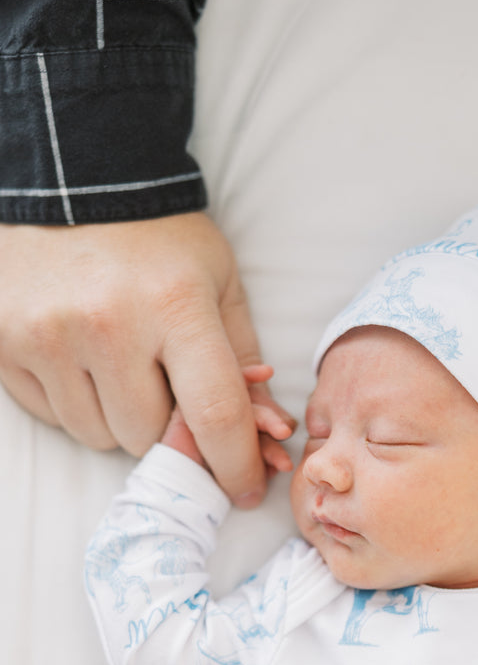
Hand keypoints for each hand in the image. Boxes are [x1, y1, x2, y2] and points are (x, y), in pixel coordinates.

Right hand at [0, 213, 272, 506]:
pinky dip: (76, 404)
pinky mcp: (3, 342)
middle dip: (169, 429)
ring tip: (122, 364)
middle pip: (151, 436)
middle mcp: (108, 325)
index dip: (235, 465)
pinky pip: (54, 416)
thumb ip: (241, 359)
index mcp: (175, 305)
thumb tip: (265, 433)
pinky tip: (82, 358)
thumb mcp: (218, 281)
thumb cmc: (157, 236)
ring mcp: (48, 336)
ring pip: (101, 435)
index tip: (244, 489)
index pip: (215, 415)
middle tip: (168, 388)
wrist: (69, 175)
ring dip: (120, 418)